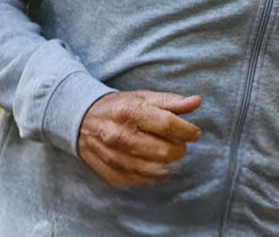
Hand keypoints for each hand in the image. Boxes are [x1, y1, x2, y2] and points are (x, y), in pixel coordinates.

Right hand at [76, 90, 201, 187]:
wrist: (82, 120)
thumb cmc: (120, 107)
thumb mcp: (144, 97)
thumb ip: (172, 101)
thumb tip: (197, 102)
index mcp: (131, 112)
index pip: (168, 125)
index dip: (188, 131)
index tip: (195, 133)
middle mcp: (120, 136)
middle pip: (163, 151)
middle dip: (180, 149)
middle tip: (180, 143)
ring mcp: (113, 157)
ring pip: (153, 169)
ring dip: (168, 163)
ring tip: (169, 153)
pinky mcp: (109, 172)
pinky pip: (139, 180)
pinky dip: (153, 175)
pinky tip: (157, 165)